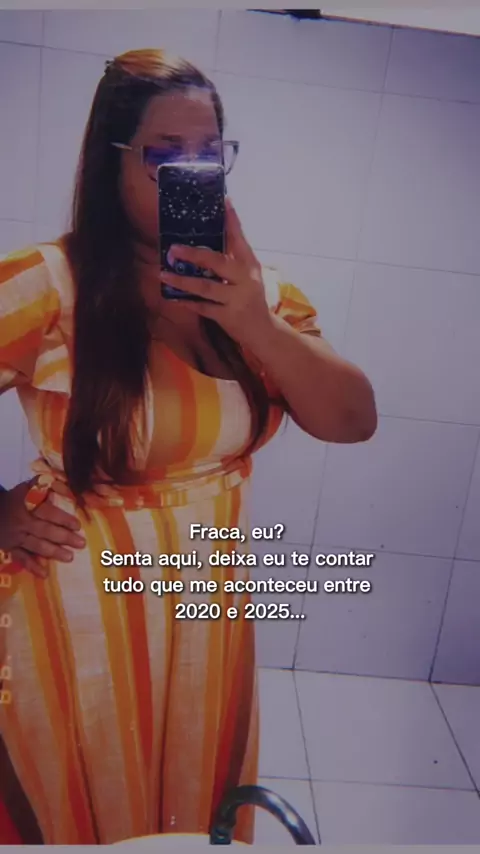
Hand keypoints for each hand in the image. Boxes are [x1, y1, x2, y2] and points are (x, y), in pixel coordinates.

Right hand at [0, 481, 85, 578]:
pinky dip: (32, 566)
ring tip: (70, 557)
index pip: (47, 512)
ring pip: (36, 545)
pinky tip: (44, 574)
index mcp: (27, 505)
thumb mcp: (27, 488)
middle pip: (45, 531)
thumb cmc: (15, 499)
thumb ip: (44, 486)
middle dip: (64, 537)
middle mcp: (22, 522)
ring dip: (53, 552)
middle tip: (81, 543)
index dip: (62, 519)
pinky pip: (21, 559)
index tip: (78, 525)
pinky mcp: (10, 548)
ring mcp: (16, 537)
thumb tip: (64, 485)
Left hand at [159, 198, 273, 344]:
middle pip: (218, 262)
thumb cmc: (249, 297)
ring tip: (163, 274)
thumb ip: (231, 258)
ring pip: (206, 288)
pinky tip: (173, 298)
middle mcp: (245, 279)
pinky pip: (203, 308)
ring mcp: (237, 299)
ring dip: (182, 282)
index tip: (224, 200)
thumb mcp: (247, 275)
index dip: (232, 220)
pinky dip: (187, 303)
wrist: (262, 331)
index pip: (240, 238)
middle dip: (194, 255)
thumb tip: (206, 238)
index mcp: (250, 264)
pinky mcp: (228, 317)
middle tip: (173, 248)